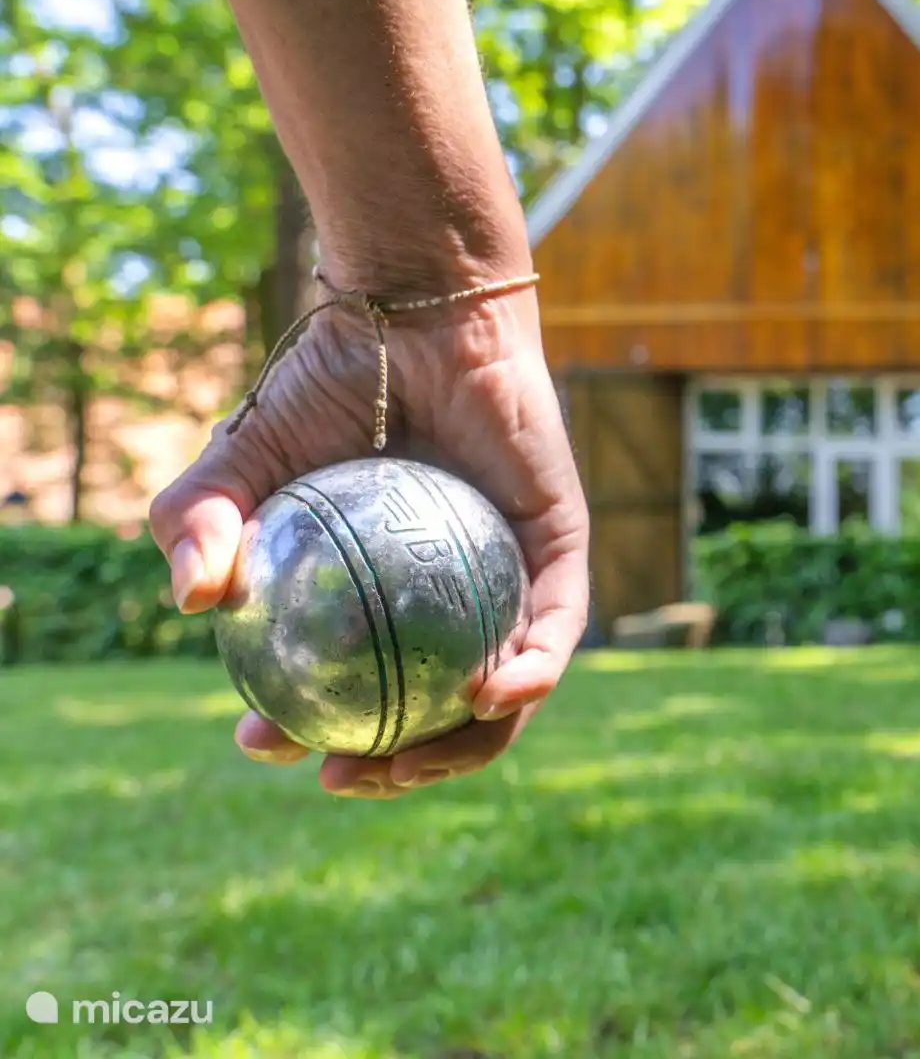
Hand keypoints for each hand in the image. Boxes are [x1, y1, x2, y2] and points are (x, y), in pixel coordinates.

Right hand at [148, 281, 589, 797]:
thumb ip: (200, 519)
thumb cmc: (331, 379)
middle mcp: (446, 599)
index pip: (347, 688)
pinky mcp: (561, 550)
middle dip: (391, 767)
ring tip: (410, 763)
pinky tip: (494, 693)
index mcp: (375, 596)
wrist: (417, 310)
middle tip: (341, 775)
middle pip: (430, 714)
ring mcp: (507, 579)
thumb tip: (191, 602)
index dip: (305, 732)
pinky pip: (556, 626)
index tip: (266, 743)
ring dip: (466, 746)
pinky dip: (532, 671)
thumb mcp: (240, 455)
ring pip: (502, 693)